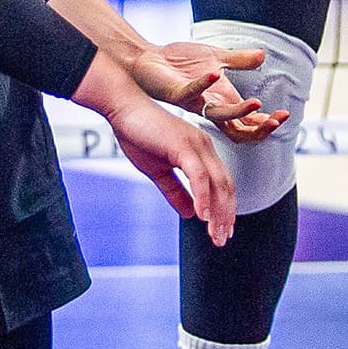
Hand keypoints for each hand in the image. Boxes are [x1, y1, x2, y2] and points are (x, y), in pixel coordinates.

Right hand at [81, 59, 237, 241]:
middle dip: (226, 216)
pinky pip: (198, 177)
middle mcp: (205, 147)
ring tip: (215, 234)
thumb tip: (189, 214)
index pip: (221, 185)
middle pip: (225, 187)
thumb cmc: (137, 134)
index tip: (221, 231)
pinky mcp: (184, 146)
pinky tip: (201, 217)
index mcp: (201, 151)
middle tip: (221, 240)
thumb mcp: (158, 171)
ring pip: (216, 184)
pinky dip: (202, 198)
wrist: (122, 109)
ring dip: (217, 213)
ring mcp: (197, 145)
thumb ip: (175, 191)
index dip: (224, 209)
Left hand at [128, 42, 288, 141]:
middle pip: (238, 129)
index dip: (267, 121)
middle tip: (276, 119)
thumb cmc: (179, 62)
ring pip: (219, 116)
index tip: (285, 115)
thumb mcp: (215, 57)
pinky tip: (215, 73)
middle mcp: (210, 106)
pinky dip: (203, 84)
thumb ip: (239, 60)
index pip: (249, 121)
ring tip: (257, 103)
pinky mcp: (176, 93)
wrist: (148, 59)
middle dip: (259, 127)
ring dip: (239, 111)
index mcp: (222, 100)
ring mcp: (194, 102)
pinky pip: (191, 93)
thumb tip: (263, 56)